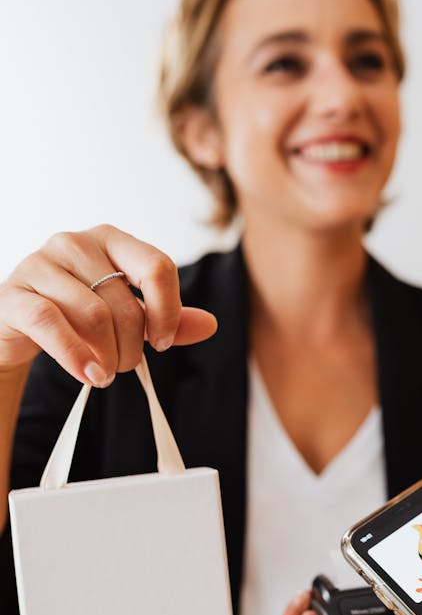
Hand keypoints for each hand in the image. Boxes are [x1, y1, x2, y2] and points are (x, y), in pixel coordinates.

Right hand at [0, 225, 216, 385]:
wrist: (16, 325)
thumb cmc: (75, 316)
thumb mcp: (125, 315)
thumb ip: (166, 319)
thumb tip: (210, 325)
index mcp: (111, 240)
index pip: (158, 266)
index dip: (168, 311)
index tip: (162, 343)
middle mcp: (75, 242)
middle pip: (126, 302)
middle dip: (132, 347)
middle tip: (124, 366)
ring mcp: (40, 264)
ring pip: (94, 316)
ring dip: (106, 357)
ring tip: (104, 374)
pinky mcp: (14, 294)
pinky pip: (51, 324)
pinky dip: (76, 356)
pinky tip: (87, 374)